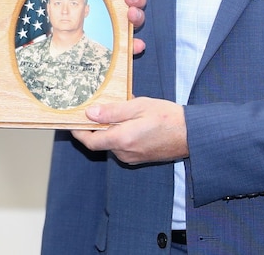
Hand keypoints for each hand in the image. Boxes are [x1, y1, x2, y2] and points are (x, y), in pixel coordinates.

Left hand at [61, 0, 146, 54]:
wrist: (59, 24)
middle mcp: (121, 6)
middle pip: (138, 1)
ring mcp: (120, 23)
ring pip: (137, 20)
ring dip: (138, 16)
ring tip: (130, 14)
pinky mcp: (116, 41)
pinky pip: (129, 45)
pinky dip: (135, 45)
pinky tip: (137, 44)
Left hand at [71, 97, 186, 164]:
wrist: (191, 134)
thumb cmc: (167, 117)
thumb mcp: (138, 106)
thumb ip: (112, 112)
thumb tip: (90, 113)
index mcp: (121, 140)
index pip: (90, 141)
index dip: (78, 132)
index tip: (72, 121)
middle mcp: (124, 153)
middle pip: (100, 142)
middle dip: (94, 127)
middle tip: (94, 108)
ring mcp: (133, 157)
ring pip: (112, 143)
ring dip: (109, 129)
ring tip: (116, 110)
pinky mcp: (140, 157)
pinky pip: (123, 146)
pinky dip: (120, 134)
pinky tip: (129, 120)